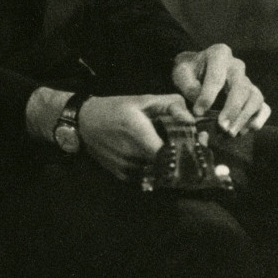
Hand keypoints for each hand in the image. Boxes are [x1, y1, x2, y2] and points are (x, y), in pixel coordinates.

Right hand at [77, 93, 194, 178]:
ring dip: (166, 165)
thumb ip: (170, 105)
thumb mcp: (142, 100)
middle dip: (179, 158)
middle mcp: (132, 155)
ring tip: (168, 151)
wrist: (84, 122)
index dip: (185, 152)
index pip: (170, 153)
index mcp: (139, 134)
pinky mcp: (122, 175)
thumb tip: (191, 120)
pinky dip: (153, 169)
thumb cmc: (115, 108)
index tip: (193, 145)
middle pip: (167, 166)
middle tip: (185, 148)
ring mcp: (126, 168)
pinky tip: (152, 157)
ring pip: (158, 174)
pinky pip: (146, 177)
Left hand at [171, 44, 270, 134]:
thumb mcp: (181, 73)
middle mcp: (237, 66)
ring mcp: (247, 80)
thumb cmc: (188, 71)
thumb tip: (202, 106)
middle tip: (222, 127)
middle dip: (232, 109)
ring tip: (231, 133)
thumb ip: (189, 86)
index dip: (208, 96)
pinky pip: (263, 107)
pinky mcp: (253, 95)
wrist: (196, 70)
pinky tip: (246, 130)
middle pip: (241, 88)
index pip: (216, 77)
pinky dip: (258, 119)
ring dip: (245, 117)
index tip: (198, 112)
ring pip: (255, 97)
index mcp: (219, 54)